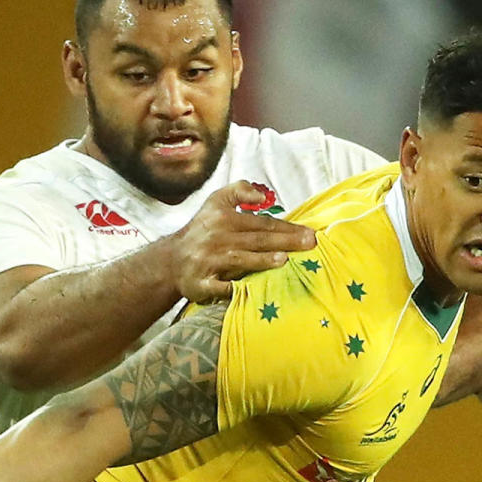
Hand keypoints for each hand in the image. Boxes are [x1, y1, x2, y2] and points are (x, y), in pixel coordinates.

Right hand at [170, 181, 315, 302]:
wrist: (172, 260)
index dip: (286, 227)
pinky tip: (252, 290)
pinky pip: (220, 287)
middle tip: (309, 244)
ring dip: (262, 260)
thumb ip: (239, 190)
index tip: (310, 232)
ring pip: (240, 260)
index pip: (261, 223)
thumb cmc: (202, 230)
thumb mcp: (217, 201)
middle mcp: (218, 239)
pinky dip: (234, 289)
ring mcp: (210, 262)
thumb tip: (262, 196)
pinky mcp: (203, 283)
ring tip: (284, 260)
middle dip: (285, 241)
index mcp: (224, 219)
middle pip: (256, 240)